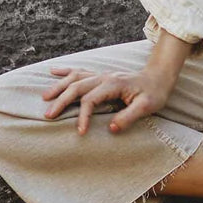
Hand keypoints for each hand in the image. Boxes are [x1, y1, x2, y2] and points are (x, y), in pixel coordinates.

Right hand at [41, 64, 177, 134]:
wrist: (158, 78)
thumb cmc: (154, 94)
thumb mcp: (147, 107)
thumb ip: (129, 117)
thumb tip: (111, 128)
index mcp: (113, 84)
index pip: (91, 99)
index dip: (83, 116)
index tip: (80, 132)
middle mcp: (104, 77)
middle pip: (77, 86)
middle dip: (62, 100)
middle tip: (48, 115)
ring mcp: (101, 75)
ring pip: (75, 77)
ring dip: (59, 86)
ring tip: (45, 97)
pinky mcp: (101, 76)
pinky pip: (80, 71)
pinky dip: (65, 71)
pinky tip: (53, 71)